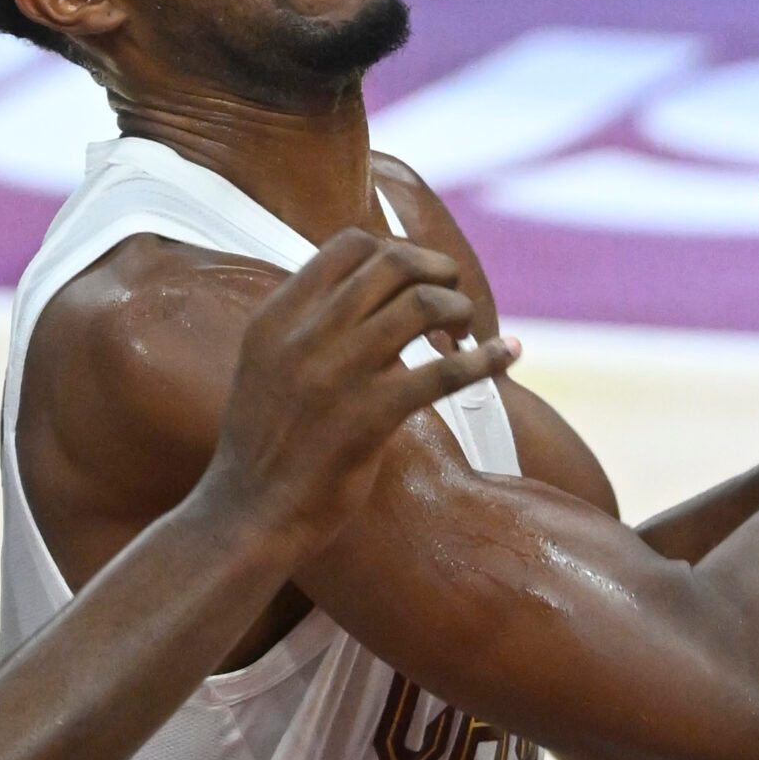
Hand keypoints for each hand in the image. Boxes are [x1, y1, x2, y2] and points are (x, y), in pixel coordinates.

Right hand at [200, 229, 517, 556]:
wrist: (249, 513)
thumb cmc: (265, 444)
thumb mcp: (265, 365)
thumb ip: (304, 325)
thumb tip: (364, 295)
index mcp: (278, 316)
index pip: (350, 246)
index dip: (397, 251)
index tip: (416, 277)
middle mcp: (305, 335)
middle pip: (392, 264)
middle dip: (437, 270)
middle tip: (453, 295)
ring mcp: (337, 374)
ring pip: (422, 305)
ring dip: (459, 309)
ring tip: (467, 330)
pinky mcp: (369, 417)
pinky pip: (443, 372)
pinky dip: (486, 358)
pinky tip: (509, 353)